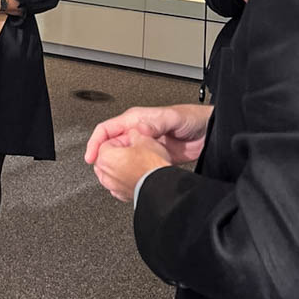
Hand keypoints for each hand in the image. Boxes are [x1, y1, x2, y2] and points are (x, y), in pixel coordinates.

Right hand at [84, 102, 211, 167]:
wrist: (209, 131)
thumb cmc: (191, 118)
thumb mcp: (170, 117)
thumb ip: (153, 124)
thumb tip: (137, 131)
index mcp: (135, 120)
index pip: (106, 130)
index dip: (95, 143)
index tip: (90, 157)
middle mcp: (137, 132)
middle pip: (111, 147)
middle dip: (103, 159)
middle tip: (103, 172)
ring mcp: (145, 146)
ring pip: (122, 158)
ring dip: (116, 168)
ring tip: (114, 179)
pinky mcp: (154, 158)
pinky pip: (136, 166)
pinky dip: (130, 174)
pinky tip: (130, 181)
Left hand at [92, 130, 170, 201]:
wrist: (163, 188)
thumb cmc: (153, 166)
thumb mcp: (145, 139)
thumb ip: (133, 133)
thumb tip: (133, 133)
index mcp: (105, 157)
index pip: (106, 142)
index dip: (121, 139)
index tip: (130, 140)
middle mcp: (105, 173)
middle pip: (107, 156)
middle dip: (118, 152)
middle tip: (133, 149)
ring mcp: (113, 186)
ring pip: (112, 171)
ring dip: (121, 165)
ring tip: (136, 161)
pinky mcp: (123, 195)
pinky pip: (119, 183)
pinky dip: (125, 178)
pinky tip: (136, 173)